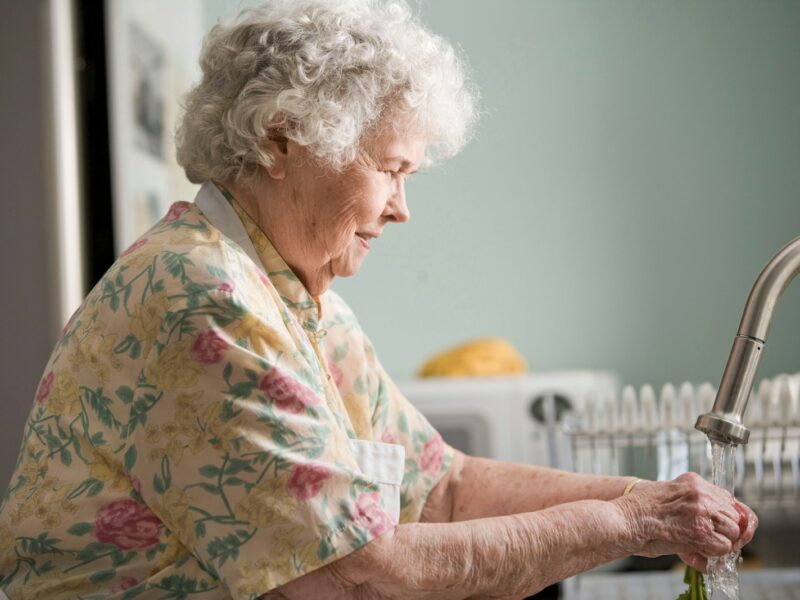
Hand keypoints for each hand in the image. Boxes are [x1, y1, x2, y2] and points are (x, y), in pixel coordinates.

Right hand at [613, 472, 757, 569]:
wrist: (625, 520)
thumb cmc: (639, 510)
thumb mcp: (667, 497)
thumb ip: (691, 506)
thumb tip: (712, 528)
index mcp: (693, 481)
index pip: (728, 498)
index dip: (732, 516)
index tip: (730, 527)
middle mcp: (700, 492)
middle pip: (735, 515)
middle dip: (729, 531)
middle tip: (715, 541)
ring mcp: (702, 511)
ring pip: (733, 531)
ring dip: (722, 542)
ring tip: (704, 546)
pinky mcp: (700, 531)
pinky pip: (723, 546)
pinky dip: (714, 553)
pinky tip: (699, 551)